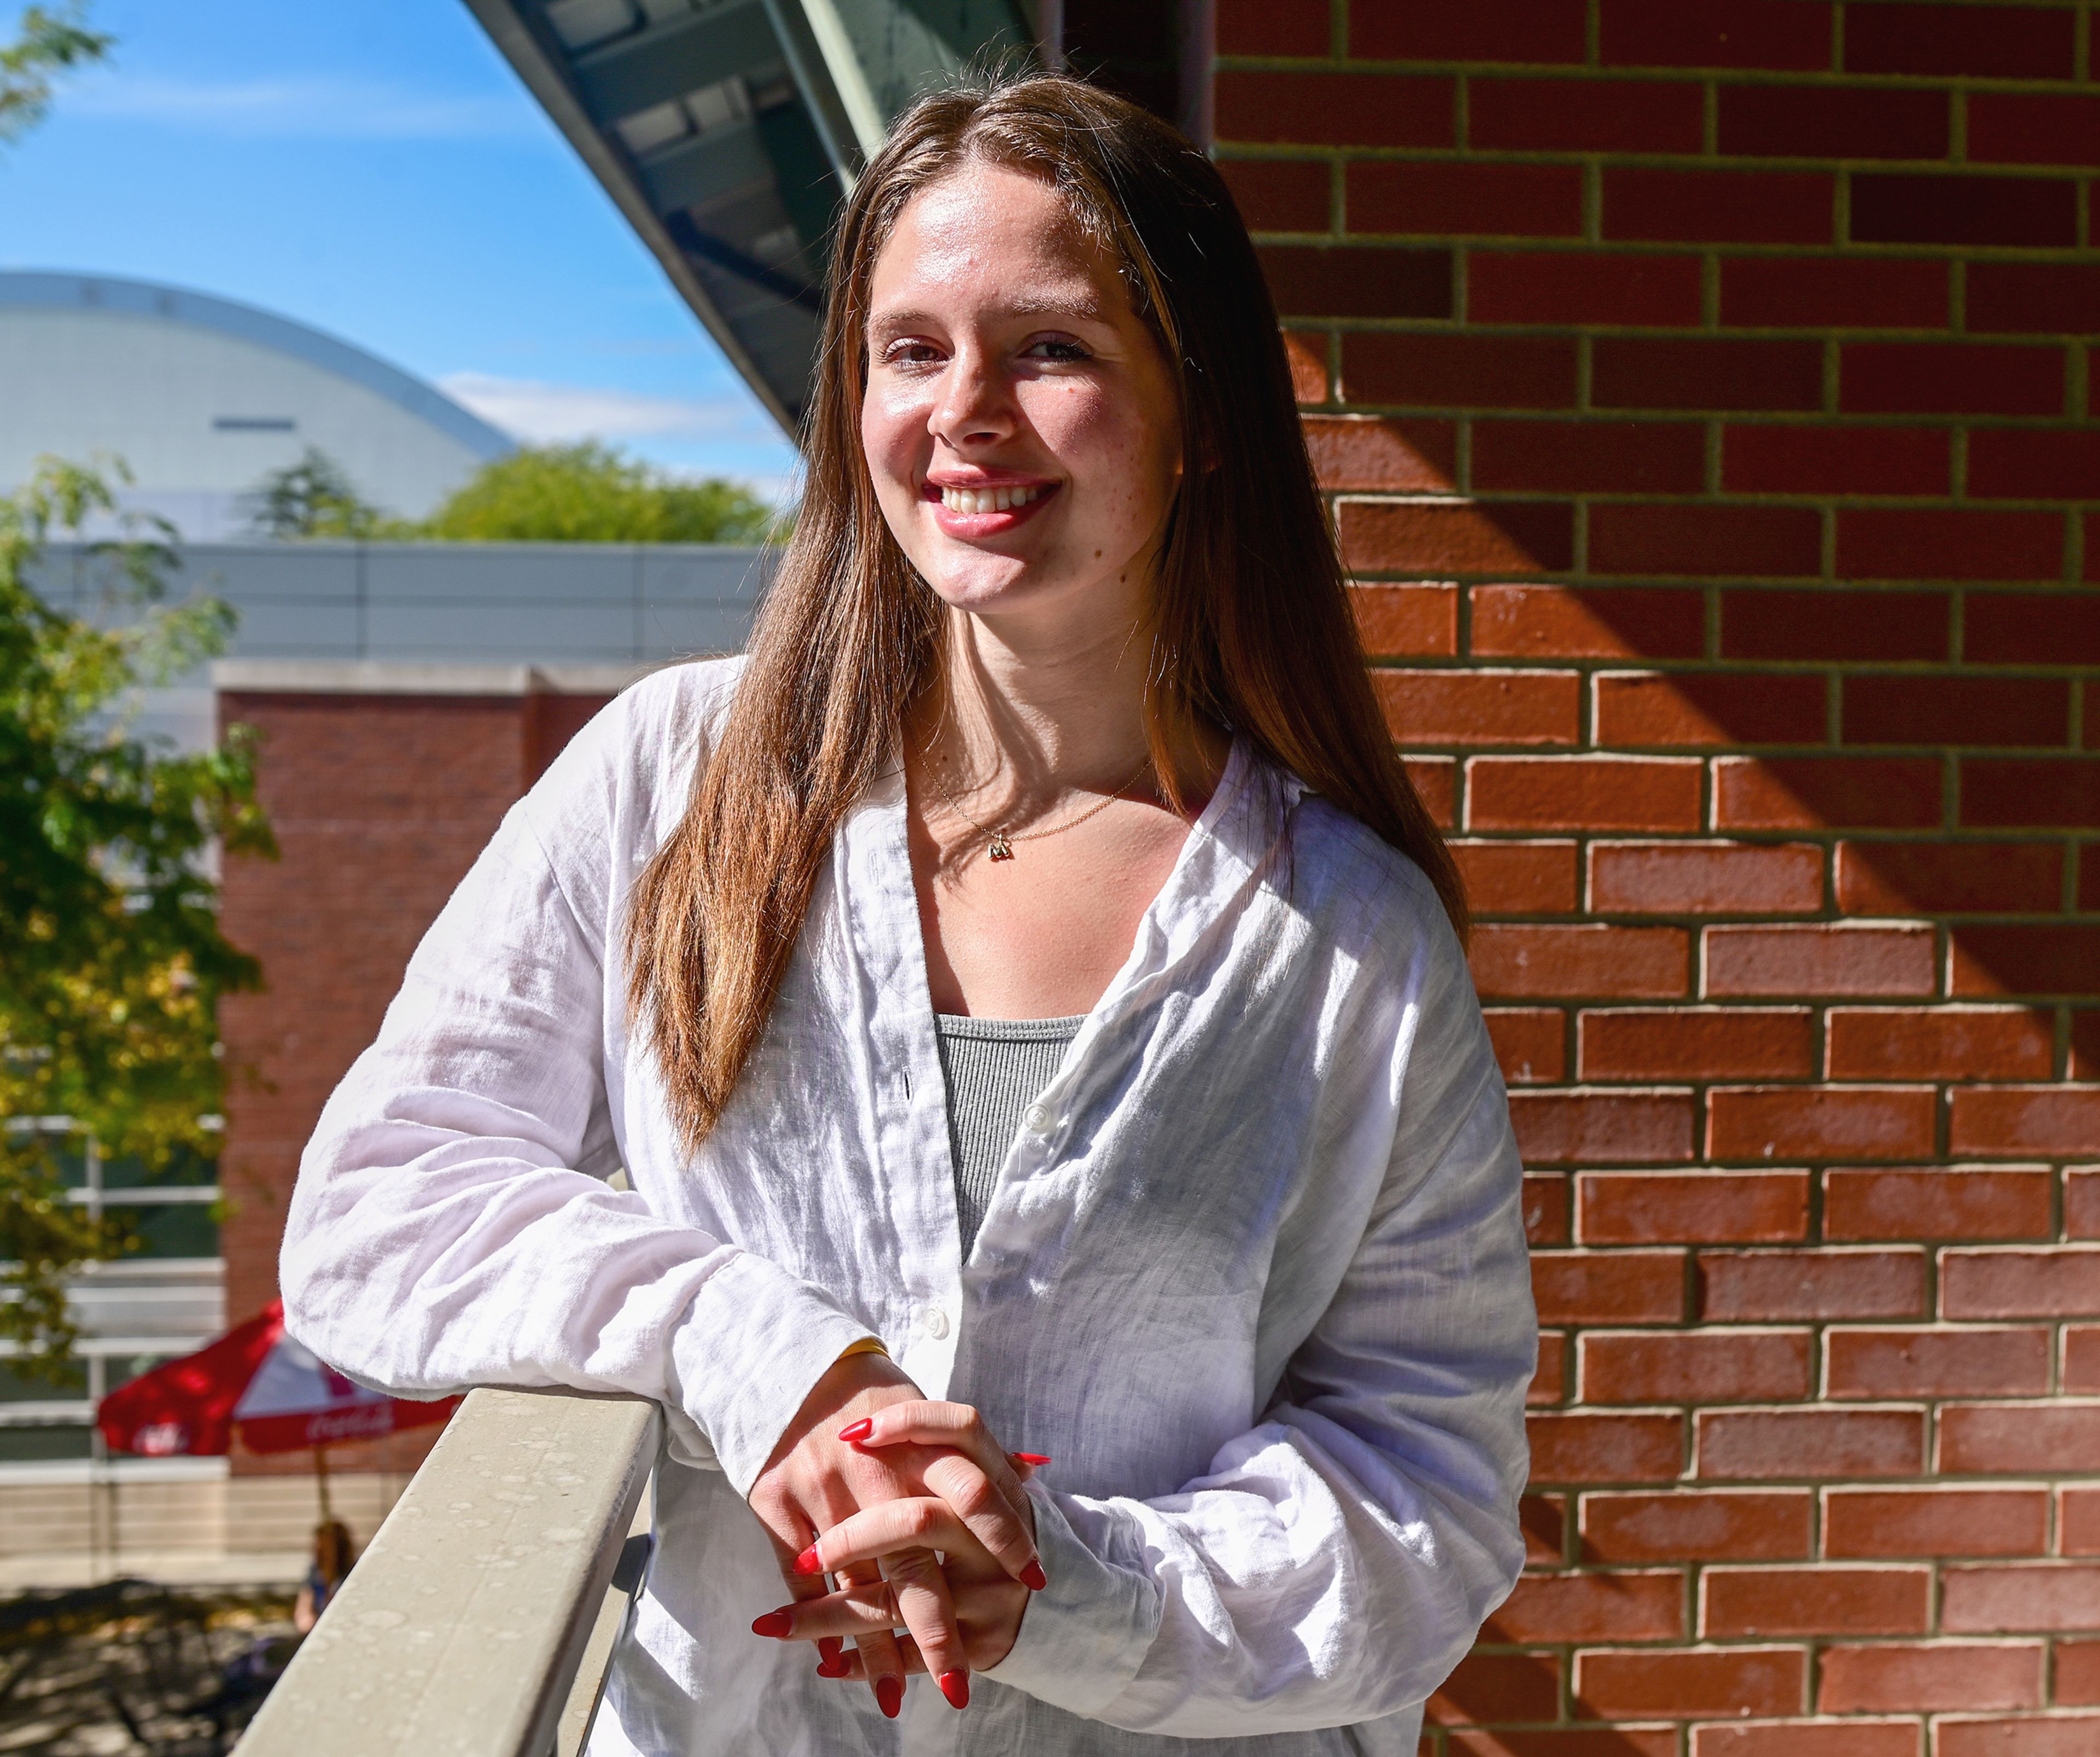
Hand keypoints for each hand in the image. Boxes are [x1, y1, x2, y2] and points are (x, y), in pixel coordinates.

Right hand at [745, 1355, 1042, 1714]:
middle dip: (935, 1627)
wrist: (796, 1368)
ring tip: (893, 1698)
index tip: (1032, 1581)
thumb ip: (976, 1451)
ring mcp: (820, 1481)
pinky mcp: (774, 1496)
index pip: (975, 1489)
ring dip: (872, 1646)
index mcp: (920, 1441)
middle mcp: (872, 1464)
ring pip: (853, 1579)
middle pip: (911, 1556)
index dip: (1003, 1536)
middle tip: (959, 1682)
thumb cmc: (877, 1401)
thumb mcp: (926, 1417)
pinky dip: (817, 1617)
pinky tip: (835, 1660)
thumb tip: (1035, 1471)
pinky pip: (798, 1570)